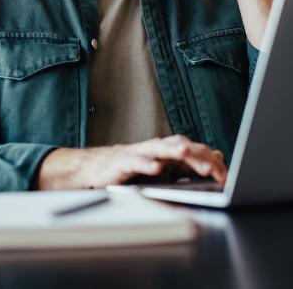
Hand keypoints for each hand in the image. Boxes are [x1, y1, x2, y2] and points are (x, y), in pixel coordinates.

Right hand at [37, 134, 226, 189]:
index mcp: (167, 151)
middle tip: (214, 168)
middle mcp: (155, 148)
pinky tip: (155, 169)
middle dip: (197, 156)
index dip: (210, 162)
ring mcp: (139, 153)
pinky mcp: (123, 162)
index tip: (226, 176)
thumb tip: (217, 155)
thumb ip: (189, 163)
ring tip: (186, 154)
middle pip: (180, 147)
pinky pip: (136, 162)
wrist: (97, 167)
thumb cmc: (132, 168)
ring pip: (159, 149)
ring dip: (173, 151)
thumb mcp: (165, 168)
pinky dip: (146, 164)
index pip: (194, 151)